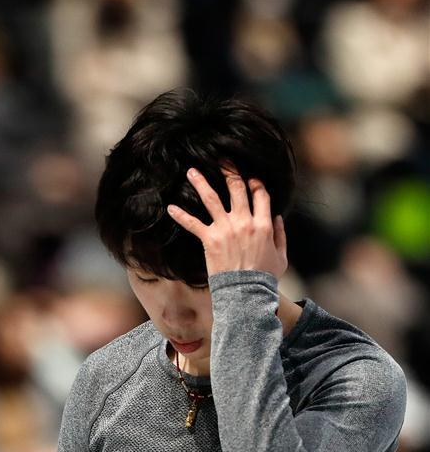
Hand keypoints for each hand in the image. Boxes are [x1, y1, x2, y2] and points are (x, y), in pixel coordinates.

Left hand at [166, 165, 287, 278]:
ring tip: (192, 171)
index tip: (249, 176)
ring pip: (212, 199)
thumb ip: (281, 235)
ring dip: (201, 183)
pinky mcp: (210, 239)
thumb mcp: (281, 256)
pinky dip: (181, 216)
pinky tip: (170, 208)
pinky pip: (193, 224)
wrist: (247, 293)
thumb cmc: (265, 278)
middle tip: (222, 159)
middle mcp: (244, 221)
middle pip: (237, 188)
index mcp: (263, 224)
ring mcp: (226, 229)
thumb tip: (278, 217)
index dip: (255, 183)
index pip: (260, 195)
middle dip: (230, 171)